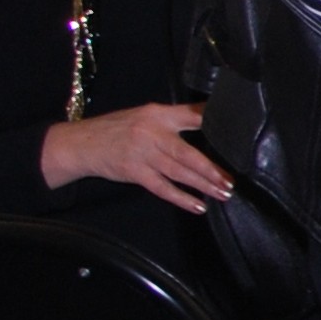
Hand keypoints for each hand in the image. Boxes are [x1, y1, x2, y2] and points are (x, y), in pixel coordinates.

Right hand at [40, 101, 237, 213]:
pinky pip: (163, 188)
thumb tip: (209, 121)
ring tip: (223, 193)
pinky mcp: (135, 172)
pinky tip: (198, 205)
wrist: (81, 143)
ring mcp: (143, 153)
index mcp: (159, 114)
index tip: (238, 136)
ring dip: (203, 185)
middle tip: (231, 181)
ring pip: (179, 172)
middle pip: (189, 153)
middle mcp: (152, 132)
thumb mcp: (145, 115)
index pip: (193, 115)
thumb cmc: (118, 128)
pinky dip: (182, 198)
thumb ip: (174, 119)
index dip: (215, 124)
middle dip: (213, 169)